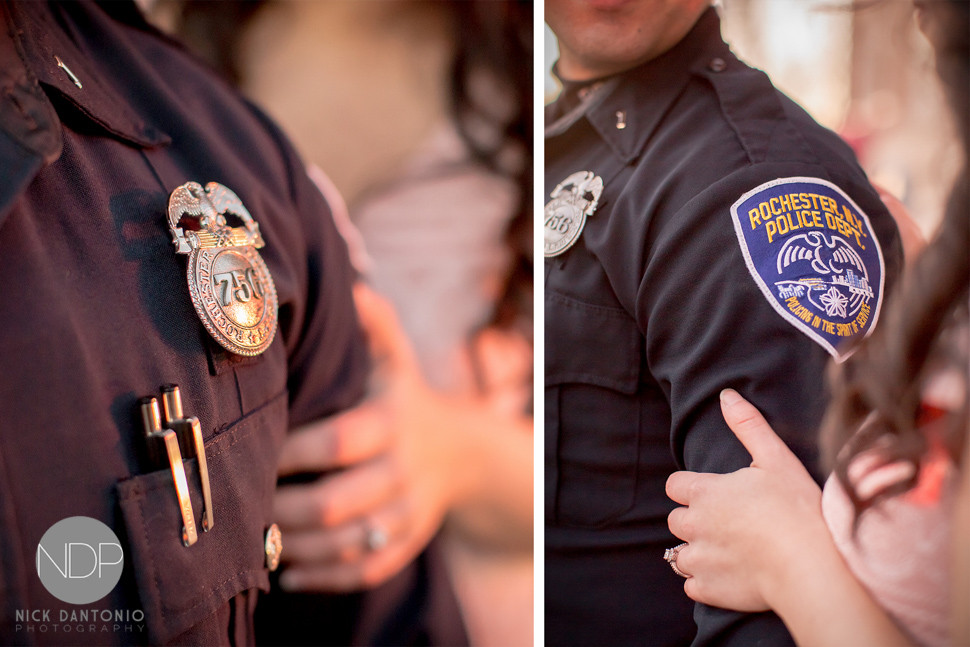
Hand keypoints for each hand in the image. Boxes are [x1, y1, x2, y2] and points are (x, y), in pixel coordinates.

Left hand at [273, 284, 470, 591]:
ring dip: (296, 549)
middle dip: (283, 512)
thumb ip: (376, 327)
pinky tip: (290, 574)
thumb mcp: (397, 361)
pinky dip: (326, 579)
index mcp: (393, 421)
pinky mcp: (407, 541)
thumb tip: (354, 287)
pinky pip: (366, 570)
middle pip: (336, 504)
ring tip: (259, 543)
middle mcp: (403, 470)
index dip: (291, 453)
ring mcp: (408, 512)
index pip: (337, 442)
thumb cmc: (407, 400)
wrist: (462, 453)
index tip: (254, 454)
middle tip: (246, 509)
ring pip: (347, 545)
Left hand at [665, 389, 828, 611]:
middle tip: (730, 524)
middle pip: (676, 519)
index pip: (674, 485)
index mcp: (704, 492)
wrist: (809, 565)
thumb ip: (748, 425)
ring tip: (732, 551)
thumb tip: (725, 394)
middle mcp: (693, 525)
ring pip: (680, 554)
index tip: (716, 494)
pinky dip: (706, 581)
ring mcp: (698, 559)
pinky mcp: (707, 589)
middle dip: (695, 520)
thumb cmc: (796, 509)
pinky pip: (692, 584)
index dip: (691, 488)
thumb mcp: (775, 459)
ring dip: (698, 551)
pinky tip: (732, 574)